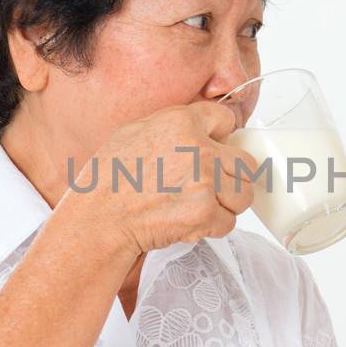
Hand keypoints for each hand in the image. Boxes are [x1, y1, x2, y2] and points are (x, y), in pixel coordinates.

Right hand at [71, 101, 257, 255]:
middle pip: (246, 162)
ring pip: (243, 194)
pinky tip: (189, 222)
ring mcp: (205, 182)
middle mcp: (199, 149)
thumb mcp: (136, 131)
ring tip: (200, 206)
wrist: (99, 218)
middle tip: (211, 187)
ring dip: (226, 204)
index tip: (215, 150)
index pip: (227, 119)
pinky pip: (228, 222)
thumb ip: (175, 127)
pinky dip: (212, 227)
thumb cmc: (110, 178)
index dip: (221, 138)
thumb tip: (203, 131)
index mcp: (182, 122)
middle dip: (231, 176)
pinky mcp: (204, 213)